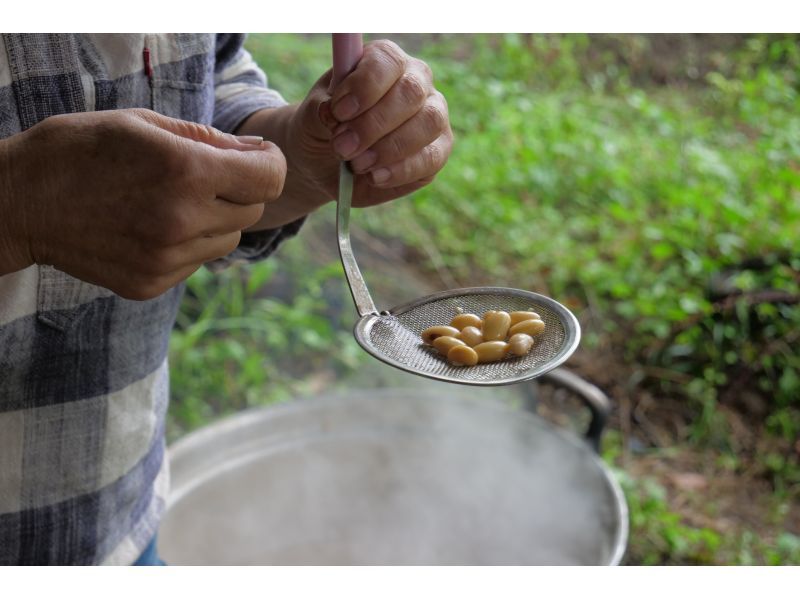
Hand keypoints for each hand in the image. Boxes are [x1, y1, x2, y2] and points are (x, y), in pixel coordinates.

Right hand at [0, 108, 285, 298]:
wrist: (19, 202)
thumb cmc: (80, 150)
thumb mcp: (144, 124)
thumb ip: (210, 140)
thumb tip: (259, 155)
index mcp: (185, 172)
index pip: (269, 179)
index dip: (268, 165)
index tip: (255, 160)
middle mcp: (182, 221)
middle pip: (252, 211)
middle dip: (238, 190)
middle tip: (202, 177)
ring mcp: (166, 259)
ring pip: (228, 241)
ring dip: (215, 220)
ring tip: (171, 202)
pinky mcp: (151, 283)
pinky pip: (197, 263)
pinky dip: (188, 245)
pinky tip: (151, 226)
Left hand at [251, 39, 452, 216]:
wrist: (328, 163)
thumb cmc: (323, 129)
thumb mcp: (311, 117)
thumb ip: (320, 110)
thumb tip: (332, 112)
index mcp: (384, 62)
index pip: (386, 60)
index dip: (364, 86)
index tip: (338, 112)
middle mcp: (416, 83)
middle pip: (410, 92)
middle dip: (373, 124)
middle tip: (342, 147)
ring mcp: (432, 117)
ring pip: (428, 123)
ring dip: (388, 148)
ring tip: (356, 165)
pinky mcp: (437, 151)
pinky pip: (431, 158)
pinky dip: (400, 170)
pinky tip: (374, 177)